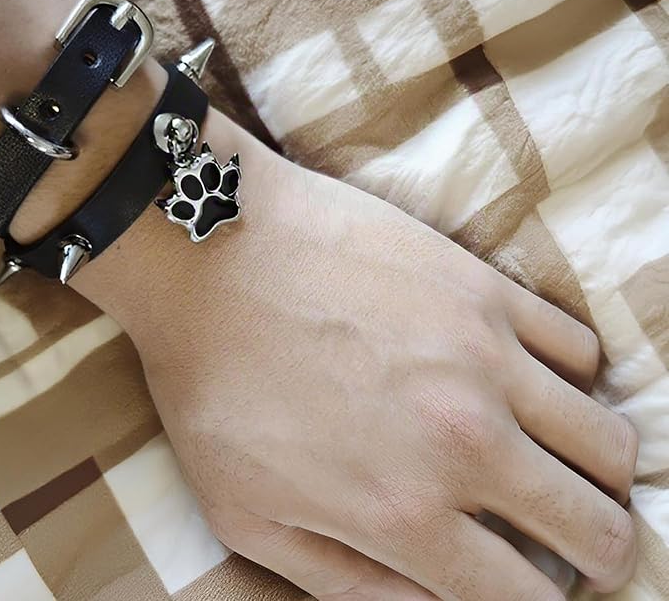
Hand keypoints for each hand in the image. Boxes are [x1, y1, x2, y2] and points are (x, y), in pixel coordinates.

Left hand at [76, 110, 638, 600]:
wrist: (204, 249)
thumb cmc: (210, 381)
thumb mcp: (245, 514)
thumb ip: (344, 583)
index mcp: (404, 513)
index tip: (523, 582)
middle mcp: (464, 443)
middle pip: (599, 530)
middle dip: (595, 550)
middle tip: (569, 536)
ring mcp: (484, 357)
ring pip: (611, 443)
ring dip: (595, 468)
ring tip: (556, 457)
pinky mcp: (482, 286)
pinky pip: (580, 347)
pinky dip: (571, 377)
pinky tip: (525, 376)